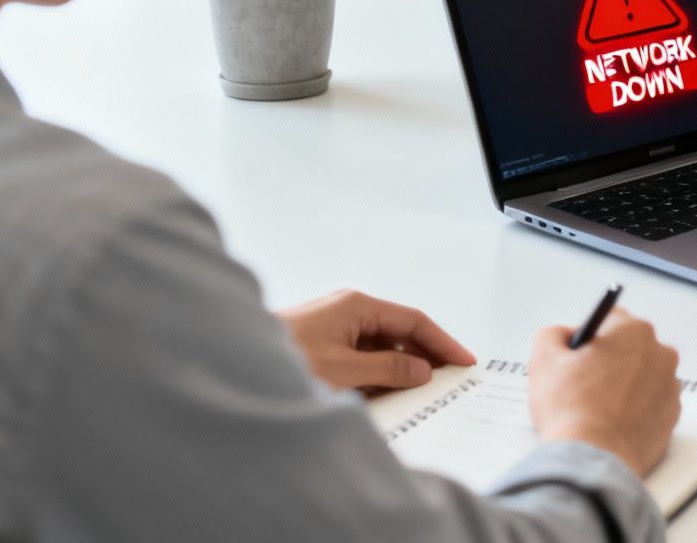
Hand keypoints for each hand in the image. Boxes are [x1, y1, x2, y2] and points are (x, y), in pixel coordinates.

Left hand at [277, 289, 475, 391]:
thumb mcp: (344, 370)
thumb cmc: (282, 362)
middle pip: (399, 331)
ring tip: (417, 389)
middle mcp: (346, 310)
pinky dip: (377, 371)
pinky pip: (361, 355)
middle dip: (424, 354)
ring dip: (399, 365)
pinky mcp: (321, 344)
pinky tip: (382, 390)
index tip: (463, 360)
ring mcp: (333, 326)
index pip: (413, 320)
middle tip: (448, 377)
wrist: (233, 366)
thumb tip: (422, 368)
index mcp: (356, 305)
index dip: (442, 342)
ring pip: (379, 345)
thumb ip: (389, 367)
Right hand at [528, 309, 681, 475]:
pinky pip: (650, 403)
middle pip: (628, 348)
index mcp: (633, 330)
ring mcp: (670, 385)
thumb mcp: (544, 358)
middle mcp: (660, 352)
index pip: (609, 321)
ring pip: (641, 376)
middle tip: (583, 385)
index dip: (588, 340)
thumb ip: (553, 335)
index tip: (577, 357)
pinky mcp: (672, 415)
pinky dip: (634, 410)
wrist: (592, 457)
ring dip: (622, 385)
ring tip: (597, 408)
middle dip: (608, 361)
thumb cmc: (570, 408)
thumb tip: (564, 336)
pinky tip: (612, 423)